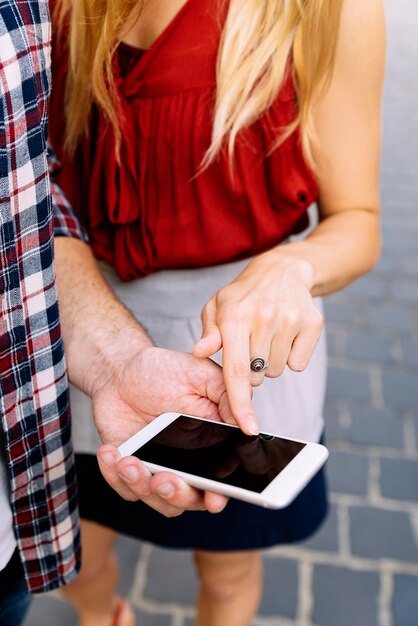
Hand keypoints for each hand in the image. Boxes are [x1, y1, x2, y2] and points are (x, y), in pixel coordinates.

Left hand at [92, 347, 234, 516]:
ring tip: (128, 462)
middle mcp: (187, 463)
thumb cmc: (164, 370)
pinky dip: (114, 477)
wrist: (121, 369)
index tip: (215, 499)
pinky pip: (124, 488)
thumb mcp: (201, 375)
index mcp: (212, 444)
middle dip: (176, 494)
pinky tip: (111, 453)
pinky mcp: (128, 469)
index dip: (221, 494)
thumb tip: (251, 427)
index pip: (222, 480)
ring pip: (155, 499)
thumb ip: (229, 398)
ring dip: (142, 486)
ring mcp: (156, 468)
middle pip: (189, 498)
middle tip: (163, 479)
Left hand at [192, 251, 322, 427]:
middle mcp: (263, 317)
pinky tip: (284, 335)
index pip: (236, 370)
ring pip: (276, 371)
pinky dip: (290, 357)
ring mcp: (290, 320)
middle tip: (248, 343)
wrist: (282, 271)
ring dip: (268, 363)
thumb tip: (200, 352)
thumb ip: (208, 334)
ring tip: (266, 335)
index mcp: (234, 316)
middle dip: (249, 370)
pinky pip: (298, 364)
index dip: (241, 403)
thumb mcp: (216, 308)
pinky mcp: (312, 324)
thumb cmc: (242, 296)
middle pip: (256, 377)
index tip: (247, 428)